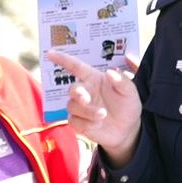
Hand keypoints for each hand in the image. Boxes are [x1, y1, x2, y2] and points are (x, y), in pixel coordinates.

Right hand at [44, 50, 141, 165]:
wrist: (128, 130)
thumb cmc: (128, 106)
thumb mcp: (131, 92)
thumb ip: (123, 81)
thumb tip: (110, 72)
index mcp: (94, 79)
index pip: (76, 66)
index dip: (63, 59)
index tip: (50, 53)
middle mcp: (85, 91)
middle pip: (73, 89)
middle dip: (77, 93)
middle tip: (85, 98)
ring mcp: (80, 107)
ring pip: (73, 106)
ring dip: (87, 111)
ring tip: (103, 115)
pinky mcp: (79, 123)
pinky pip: (74, 121)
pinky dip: (86, 123)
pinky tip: (98, 124)